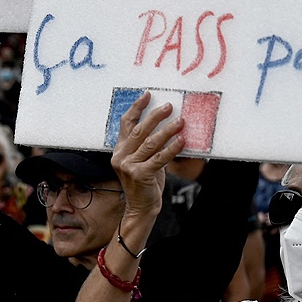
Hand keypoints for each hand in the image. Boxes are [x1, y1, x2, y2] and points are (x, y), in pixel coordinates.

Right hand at [111, 92, 184, 218]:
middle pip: (139, 130)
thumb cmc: (145, 181)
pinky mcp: (140, 175)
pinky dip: (171, 148)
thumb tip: (166, 123)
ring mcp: (128, 166)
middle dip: (155, 116)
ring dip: (167, 130)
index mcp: (119, 150)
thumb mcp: (143, 159)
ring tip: (180, 121)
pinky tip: (181, 140)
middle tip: (169, 106)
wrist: (141, 206)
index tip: (147, 95)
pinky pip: (159, 158)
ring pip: (150, 143)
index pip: (126, 124)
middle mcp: (121, 156)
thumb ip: (147, 144)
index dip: (136, 108)